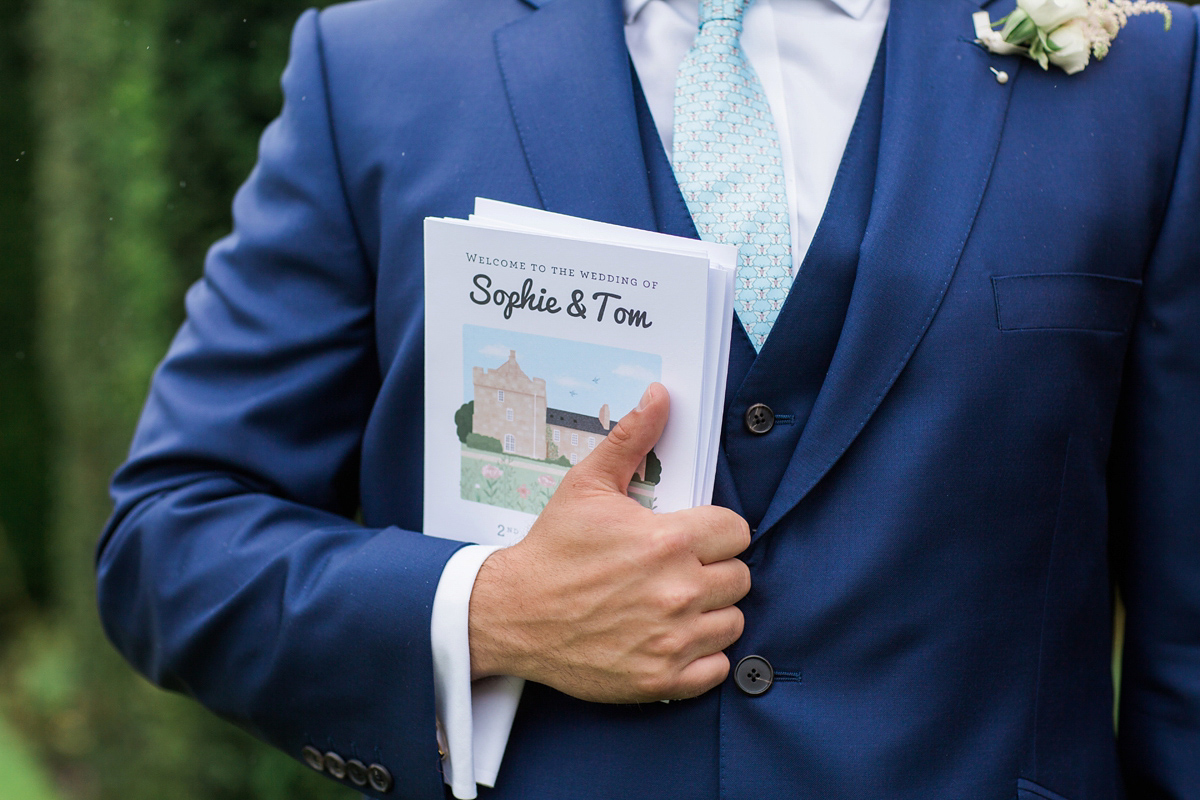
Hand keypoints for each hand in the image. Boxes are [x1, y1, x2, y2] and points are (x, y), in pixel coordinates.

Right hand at [467, 383, 751, 702]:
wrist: (512, 615)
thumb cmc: (552, 550)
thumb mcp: (586, 485)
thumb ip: (631, 439)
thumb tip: (660, 397)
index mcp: (667, 541)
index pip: (736, 531)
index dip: (716, 531)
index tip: (693, 536)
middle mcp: (678, 591)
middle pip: (740, 576)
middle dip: (715, 569)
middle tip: (680, 570)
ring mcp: (672, 639)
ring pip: (732, 621)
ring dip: (711, 612)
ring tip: (676, 603)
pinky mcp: (662, 678)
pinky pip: (717, 666)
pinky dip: (702, 655)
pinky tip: (674, 637)